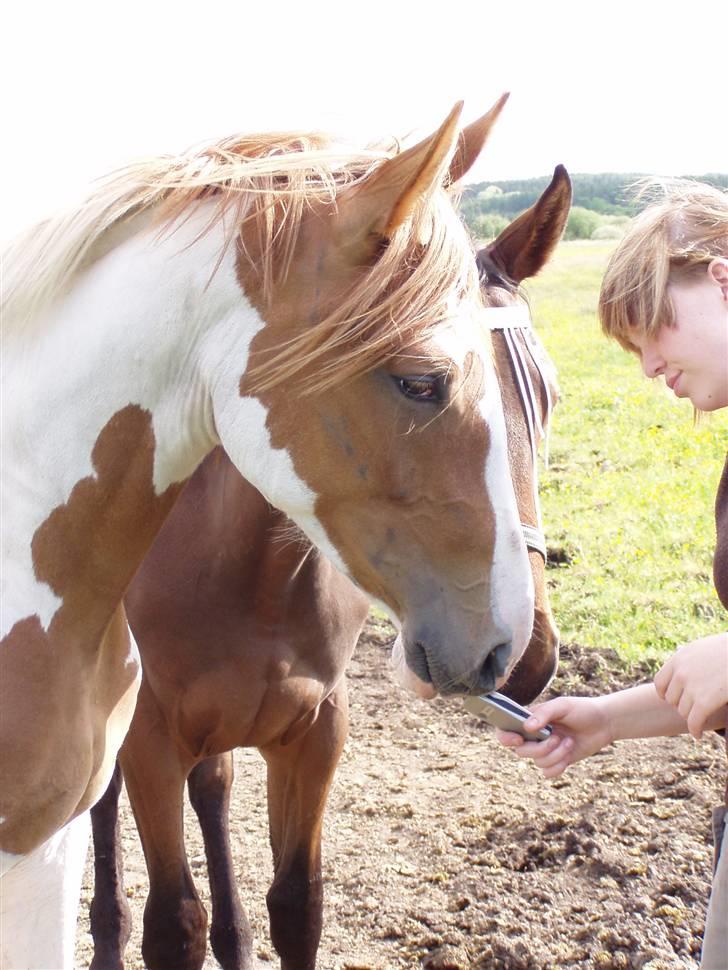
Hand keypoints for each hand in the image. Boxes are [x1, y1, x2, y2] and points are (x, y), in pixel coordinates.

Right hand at [495, 695, 612, 777]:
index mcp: (529, 720)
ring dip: (555, 755)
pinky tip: (569, 754)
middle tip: (557, 737)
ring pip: (537, 762)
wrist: (604, 723)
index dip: (505, 738)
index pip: (505, 730)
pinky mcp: (557, 762)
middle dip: (540, 748)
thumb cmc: (581, 709)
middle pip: (521, 752)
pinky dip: (558, 766)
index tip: (519, 739)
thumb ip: (544, 713)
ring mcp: (545, 750)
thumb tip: (526, 727)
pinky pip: (547, 773)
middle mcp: (533, 736)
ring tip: (569, 742)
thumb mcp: (563, 705)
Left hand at [653, 633, 727, 738]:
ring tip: (699, 719)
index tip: (674, 700)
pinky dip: (695, 730)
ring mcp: (692, 687)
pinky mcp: (704, 701)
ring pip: (682, 711)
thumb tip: (683, 676)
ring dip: (691, 717)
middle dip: (682, 706)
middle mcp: (681, 672)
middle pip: (671, 699)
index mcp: (679, 659)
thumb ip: (690, 662)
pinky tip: (698, 735)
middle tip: (693, 710)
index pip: (660, 682)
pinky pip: (693, 721)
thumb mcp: (703, 650)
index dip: (665, 694)